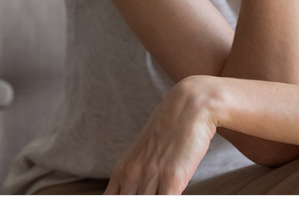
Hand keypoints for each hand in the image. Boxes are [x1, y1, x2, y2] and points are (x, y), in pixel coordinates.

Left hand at [105, 77, 216, 194]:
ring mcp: (150, 178)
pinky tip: (172, 197)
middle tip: (147, 198)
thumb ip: (139, 175)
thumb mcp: (147, 154)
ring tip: (161, 195)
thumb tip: (138, 190)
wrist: (191, 105)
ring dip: (151, 203)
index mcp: (123, 171)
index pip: (106, 203)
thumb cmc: (173, 129)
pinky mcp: (172, 179)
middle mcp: (132, 176)